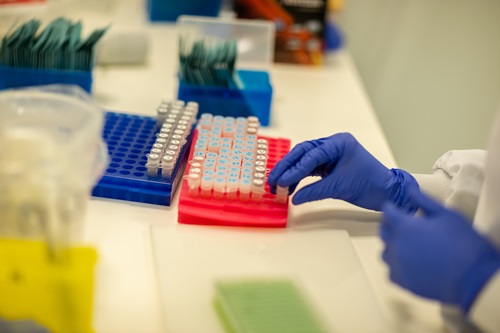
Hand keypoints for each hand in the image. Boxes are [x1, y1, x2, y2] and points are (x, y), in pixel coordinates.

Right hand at [268, 132, 418, 211]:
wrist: (386, 192)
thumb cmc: (370, 184)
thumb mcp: (340, 187)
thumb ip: (314, 191)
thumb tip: (294, 198)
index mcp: (339, 143)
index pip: (311, 155)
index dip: (294, 169)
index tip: (282, 181)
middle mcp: (333, 145)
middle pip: (303, 153)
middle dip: (287, 167)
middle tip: (273, 179)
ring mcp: (330, 154)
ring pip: (304, 161)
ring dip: (290, 173)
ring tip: (277, 185)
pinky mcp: (329, 165)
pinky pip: (309, 169)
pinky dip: (299, 177)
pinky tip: (290, 187)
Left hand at [380, 190, 499, 312]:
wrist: (473, 278)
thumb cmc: (462, 242)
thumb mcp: (446, 215)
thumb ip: (424, 201)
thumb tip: (408, 190)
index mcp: (404, 227)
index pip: (387, 212)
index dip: (392, 208)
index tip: (398, 209)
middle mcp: (395, 245)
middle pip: (383, 231)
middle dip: (390, 225)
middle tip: (406, 226)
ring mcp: (396, 266)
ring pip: (384, 252)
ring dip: (392, 246)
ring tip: (409, 245)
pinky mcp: (402, 282)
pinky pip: (390, 271)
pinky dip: (396, 265)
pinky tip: (410, 263)